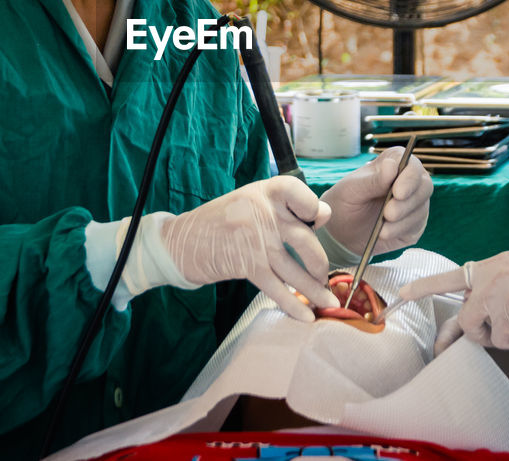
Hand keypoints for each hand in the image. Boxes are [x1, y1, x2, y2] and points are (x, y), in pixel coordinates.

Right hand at [160, 175, 338, 321]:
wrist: (180, 242)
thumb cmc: (219, 222)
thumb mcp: (251, 202)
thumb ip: (286, 207)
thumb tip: (325, 214)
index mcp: (264, 192)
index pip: (299, 193)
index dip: (314, 208)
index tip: (318, 221)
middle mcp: (262, 212)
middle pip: (306, 239)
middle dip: (319, 264)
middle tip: (323, 276)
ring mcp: (256, 239)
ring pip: (296, 268)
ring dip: (315, 290)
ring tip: (328, 303)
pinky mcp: (248, 264)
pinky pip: (278, 288)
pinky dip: (294, 305)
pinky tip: (306, 316)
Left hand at [319, 147, 432, 256]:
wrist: (342, 230)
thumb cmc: (346, 201)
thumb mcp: (353, 190)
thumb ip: (373, 180)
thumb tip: (392, 165)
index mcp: (393, 163)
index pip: (412, 164)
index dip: (409, 178)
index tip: (397, 192)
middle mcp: (409, 180)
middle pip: (424, 186)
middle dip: (407, 202)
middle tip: (388, 214)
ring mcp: (414, 202)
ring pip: (421, 207)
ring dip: (402, 219)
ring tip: (382, 228)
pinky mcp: (414, 223)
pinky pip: (416, 226)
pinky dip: (400, 230)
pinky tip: (384, 233)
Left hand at [399, 240, 508, 354]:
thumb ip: (495, 286)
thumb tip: (476, 315)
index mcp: (490, 269)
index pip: (447, 279)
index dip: (423, 290)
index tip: (401, 297)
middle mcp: (491, 284)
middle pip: (471, 325)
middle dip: (489, 333)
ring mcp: (505, 302)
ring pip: (499, 340)